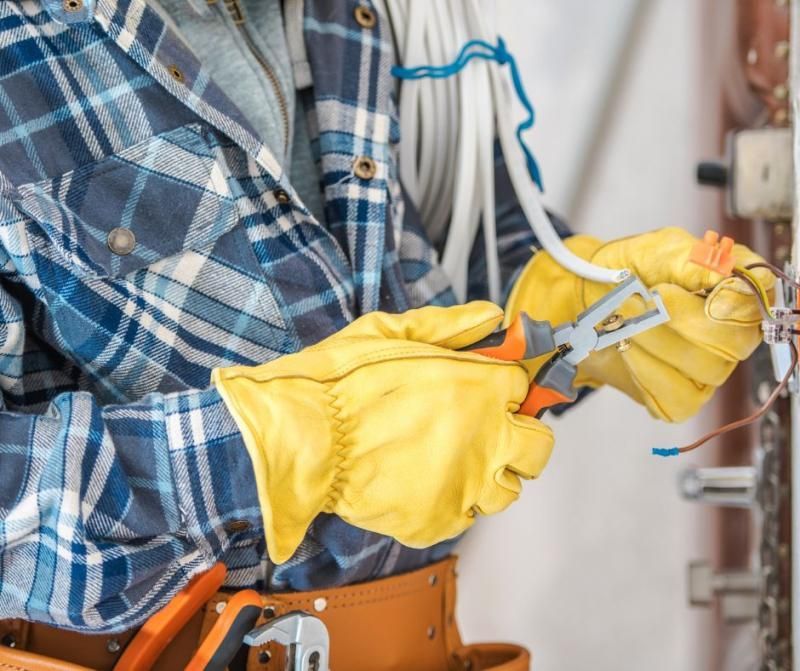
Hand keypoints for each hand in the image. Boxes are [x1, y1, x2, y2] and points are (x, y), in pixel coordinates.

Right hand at [213, 303, 553, 562]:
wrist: (299, 438)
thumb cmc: (338, 384)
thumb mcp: (390, 332)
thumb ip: (448, 325)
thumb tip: (490, 317)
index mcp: (480, 386)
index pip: (524, 388)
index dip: (506, 389)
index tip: (492, 392)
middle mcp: (484, 437)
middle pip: (538, 446)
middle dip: (519, 436)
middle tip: (487, 431)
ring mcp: (465, 484)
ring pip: (509, 488)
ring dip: (490, 474)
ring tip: (453, 461)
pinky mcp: (439, 520)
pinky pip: (468, 517)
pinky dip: (454, 503)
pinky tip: (425, 483)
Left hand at [506, 227, 773, 421]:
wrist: (587, 300)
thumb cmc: (628, 271)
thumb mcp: (658, 249)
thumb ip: (692, 258)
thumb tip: (723, 272)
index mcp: (733, 292)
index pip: (756, 301)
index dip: (733, 300)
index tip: (695, 290)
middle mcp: (730, 334)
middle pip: (732, 342)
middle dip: (679, 320)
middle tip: (639, 300)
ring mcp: (707, 370)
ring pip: (704, 369)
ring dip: (654, 341)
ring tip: (625, 321)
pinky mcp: (681, 398)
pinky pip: (677, 398)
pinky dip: (645, 371)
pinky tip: (627, 350)